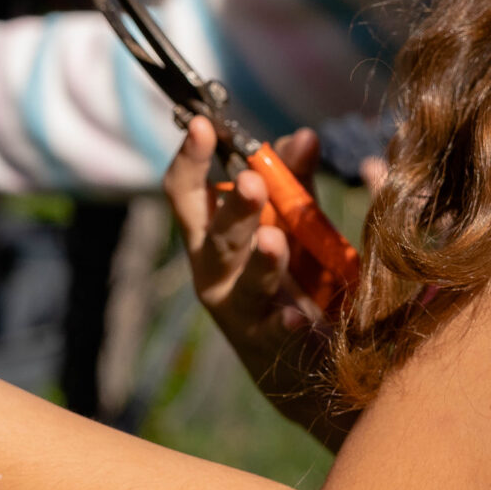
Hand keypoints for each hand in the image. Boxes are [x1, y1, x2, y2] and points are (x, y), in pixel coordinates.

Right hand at [162, 119, 351, 445]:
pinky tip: (298, 318)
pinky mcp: (270, 346)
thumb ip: (294, 181)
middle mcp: (213, 272)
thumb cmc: (291, 275)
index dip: (188, 159)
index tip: (201, 126)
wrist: (306, 363)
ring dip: (261, 261)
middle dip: (236, 210)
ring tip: (275, 241)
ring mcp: (239, 310)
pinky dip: (285, 324)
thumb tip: (303, 136)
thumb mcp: (292, 222)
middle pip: (216, 235)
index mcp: (210, 235)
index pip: (184, 193)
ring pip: (244, 281)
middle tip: (256, 184)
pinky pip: (275, 332)